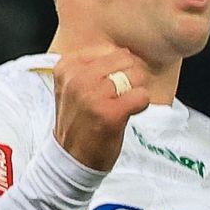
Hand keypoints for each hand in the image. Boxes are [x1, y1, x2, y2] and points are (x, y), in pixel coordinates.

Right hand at [47, 42, 160, 172]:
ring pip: (135, 75)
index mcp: (67, 67)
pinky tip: (127, 114)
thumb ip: (93, 66)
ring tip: (121, 106)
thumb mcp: (74, 87)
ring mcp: (92, 95)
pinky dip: (140, 105)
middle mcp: (77, 78)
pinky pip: (141, 96)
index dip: (117, 67)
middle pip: (125, 59)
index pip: (108, 49)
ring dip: (135, 91)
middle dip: (129, 76)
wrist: (71, 159)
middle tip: (119, 96)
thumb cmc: (79, 122)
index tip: (108, 86)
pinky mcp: (110, 113)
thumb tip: (126, 51)